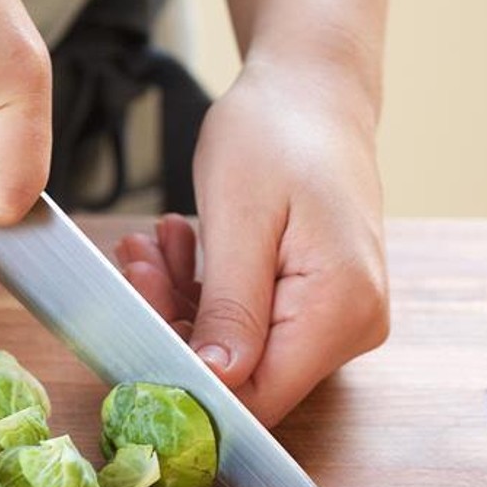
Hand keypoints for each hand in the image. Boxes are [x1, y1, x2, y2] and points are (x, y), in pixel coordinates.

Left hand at [115, 57, 389, 425]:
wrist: (311, 89)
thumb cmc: (277, 133)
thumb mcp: (239, 218)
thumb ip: (231, 308)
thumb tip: (216, 381)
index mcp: (341, 309)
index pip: (257, 397)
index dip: (187, 383)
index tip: (134, 328)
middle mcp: (352, 325)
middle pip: (242, 373)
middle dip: (174, 326)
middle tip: (134, 265)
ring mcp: (338, 316)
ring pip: (237, 347)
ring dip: (180, 300)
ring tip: (149, 245)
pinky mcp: (316, 301)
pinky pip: (249, 320)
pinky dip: (203, 290)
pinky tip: (176, 245)